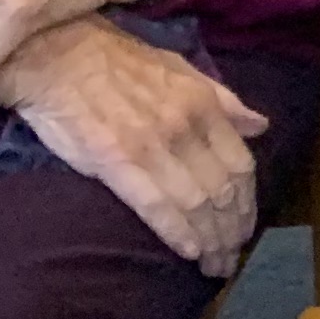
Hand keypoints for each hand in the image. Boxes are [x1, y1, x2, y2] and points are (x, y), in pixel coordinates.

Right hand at [0, 17, 269, 277]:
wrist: (59, 53)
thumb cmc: (118, 62)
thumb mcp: (182, 69)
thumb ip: (224, 101)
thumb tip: (260, 126)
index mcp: (204, 106)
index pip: (241, 165)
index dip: (248, 202)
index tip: (246, 226)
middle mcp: (185, 128)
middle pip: (223, 191)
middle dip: (232, 230)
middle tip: (231, 256)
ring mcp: (153, 146)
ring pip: (196, 204)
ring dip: (210, 240)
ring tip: (214, 264)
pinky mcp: (117, 163)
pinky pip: (157, 207)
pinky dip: (178, 233)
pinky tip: (189, 252)